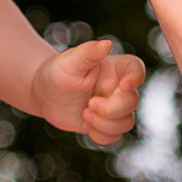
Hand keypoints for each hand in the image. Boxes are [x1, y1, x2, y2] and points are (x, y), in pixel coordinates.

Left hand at [30, 40, 145, 144]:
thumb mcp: (70, 61)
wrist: (44, 94)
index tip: (123, 86)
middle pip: (133, 102)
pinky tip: (85, 125)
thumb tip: (106, 43)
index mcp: (114, 68)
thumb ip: (88, 52)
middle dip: (110, 110)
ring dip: (104, 124)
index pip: (136, 69)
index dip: (136, 78)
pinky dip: (99, 135)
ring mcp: (114, 107)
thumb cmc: (57, 72)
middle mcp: (118, 88)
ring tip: (85, 114)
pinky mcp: (105, 124)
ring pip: (126, 123)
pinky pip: (114, 137)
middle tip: (89, 105)